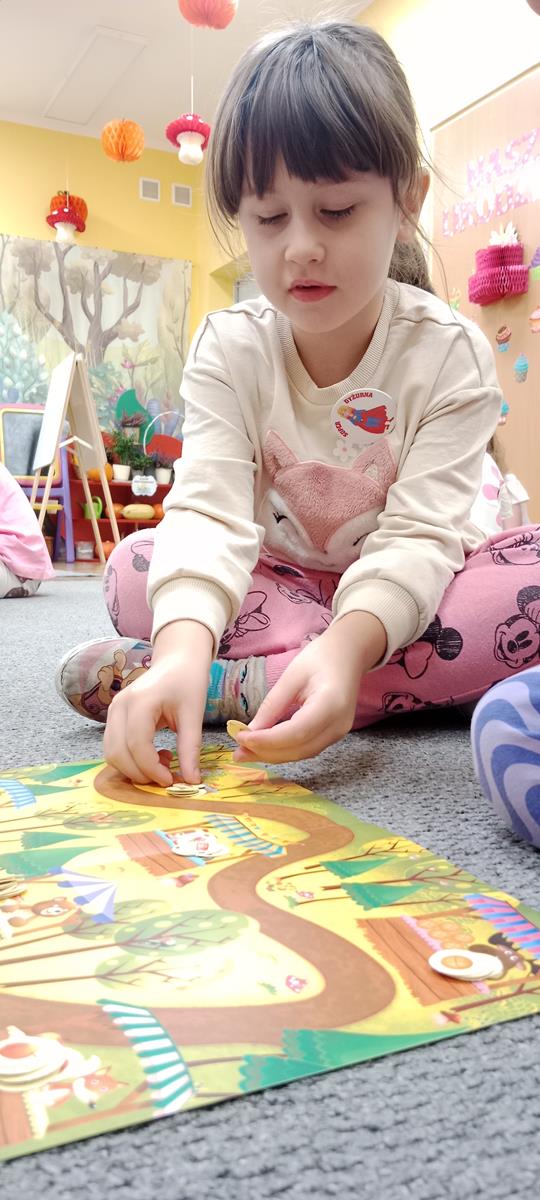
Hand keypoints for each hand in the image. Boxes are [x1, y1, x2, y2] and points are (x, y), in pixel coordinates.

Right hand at [103, 620, 213, 785]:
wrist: (177, 661)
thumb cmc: (188, 683)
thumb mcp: (194, 715)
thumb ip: (190, 748)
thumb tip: (191, 781)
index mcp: (141, 702)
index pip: (137, 745)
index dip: (152, 769)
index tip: (171, 780)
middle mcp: (120, 706)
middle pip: (117, 753)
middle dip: (140, 773)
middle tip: (166, 777)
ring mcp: (113, 710)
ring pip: (111, 753)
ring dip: (133, 768)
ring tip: (162, 763)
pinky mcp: (113, 716)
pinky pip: (113, 746)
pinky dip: (130, 759)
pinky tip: (154, 754)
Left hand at [232, 611, 386, 764]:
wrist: (348, 655)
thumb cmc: (320, 658)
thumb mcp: (292, 676)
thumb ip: (272, 705)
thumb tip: (250, 731)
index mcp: (330, 704)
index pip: (296, 732)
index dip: (267, 740)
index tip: (241, 738)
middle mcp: (339, 724)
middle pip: (299, 749)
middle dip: (266, 753)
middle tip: (237, 752)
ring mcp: (339, 732)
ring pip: (302, 753)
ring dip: (273, 755)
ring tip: (245, 752)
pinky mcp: (334, 735)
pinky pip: (306, 748)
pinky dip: (284, 750)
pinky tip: (265, 747)